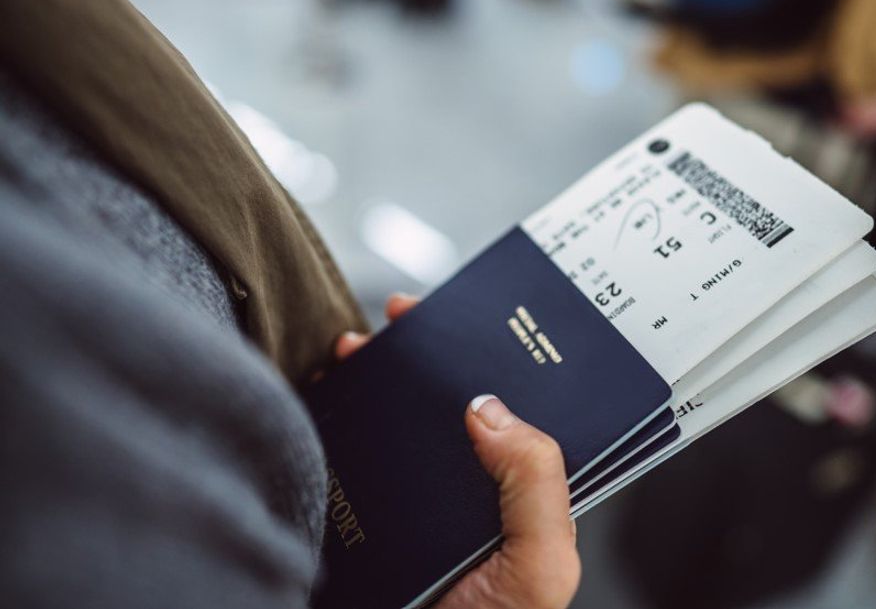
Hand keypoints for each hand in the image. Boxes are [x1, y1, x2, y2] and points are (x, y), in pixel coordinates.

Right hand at [335, 294, 580, 608]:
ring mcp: (414, 500)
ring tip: (359, 346)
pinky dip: (337, 416)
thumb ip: (536, 483)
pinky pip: (353, 453)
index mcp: (519, 496)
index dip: (499, 360)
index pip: (517, 412)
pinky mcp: (366, 513)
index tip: (473, 319)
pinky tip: (329, 390)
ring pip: (400, 421)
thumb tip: (489, 407)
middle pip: (453, 404)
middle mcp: (468, 491)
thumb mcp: (540, 566)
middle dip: (430, 353)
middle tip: (405, 316)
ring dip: (380, 375)